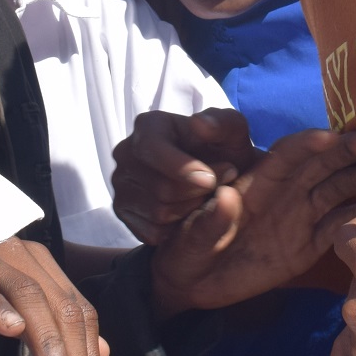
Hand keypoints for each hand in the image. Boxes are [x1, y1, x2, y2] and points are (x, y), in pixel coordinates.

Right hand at [0, 236, 107, 355]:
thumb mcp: (22, 299)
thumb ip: (59, 324)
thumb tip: (104, 355)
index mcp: (40, 266)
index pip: (80, 313)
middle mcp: (23, 256)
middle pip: (65, 310)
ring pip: (32, 297)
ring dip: (50, 346)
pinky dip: (0, 306)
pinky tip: (12, 330)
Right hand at [112, 109, 259, 244]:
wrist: (215, 177)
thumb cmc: (222, 150)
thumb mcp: (234, 132)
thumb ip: (224, 123)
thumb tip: (198, 123)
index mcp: (149, 126)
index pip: (152, 148)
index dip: (182, 168)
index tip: (210, 180)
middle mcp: (126, 153)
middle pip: (160, 186)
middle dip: (197, 192)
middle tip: (221, 184)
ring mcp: (121, 184)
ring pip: (158, 212)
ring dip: (192, 210)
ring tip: (208, 195)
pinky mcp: (123, 212)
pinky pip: (153, 232)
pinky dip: (178, 228)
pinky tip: (190, 211)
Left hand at [150, 127, 355, 317]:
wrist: (193, 286)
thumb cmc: (186, 251)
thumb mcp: (189, 237)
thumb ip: (209, 220)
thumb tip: (227, 196)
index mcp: (255, 184)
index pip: (284, 155)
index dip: (306, 143)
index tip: (330, 135)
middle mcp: (282, 195)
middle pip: (318, 165)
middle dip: (344, 151)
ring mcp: (298, 220)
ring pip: (333, 193)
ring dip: (355, 182)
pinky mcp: (306, 247)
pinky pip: (336, 230)